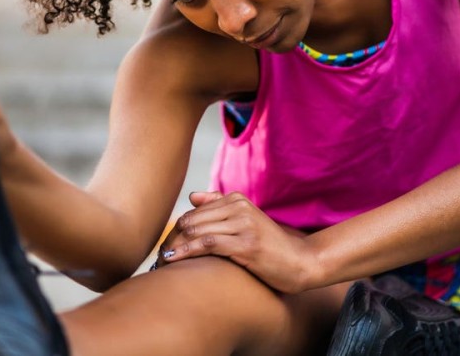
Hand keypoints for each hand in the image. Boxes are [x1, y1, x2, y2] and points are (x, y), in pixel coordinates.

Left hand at [155, 191, 317, 293]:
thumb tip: (192, 196)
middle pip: (191, 220)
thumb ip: (220, 206)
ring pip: (196, 231)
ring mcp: (243, 224)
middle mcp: (239, 208)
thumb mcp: (248, 221)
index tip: (163, 248)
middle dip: (171, 239)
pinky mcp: (246, 244)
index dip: (175, 231)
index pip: (193, 212)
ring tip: (161, 262)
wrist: (301, 262)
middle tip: (157, 258)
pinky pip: (207, 244)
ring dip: (174, 247)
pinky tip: (172, 260)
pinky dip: (186, 252)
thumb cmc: (271, 247)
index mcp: (238, 200)